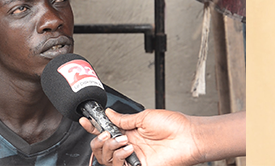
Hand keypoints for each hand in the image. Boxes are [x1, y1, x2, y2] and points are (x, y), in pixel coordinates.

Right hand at [80, 108, 202, 165]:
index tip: (86, 121)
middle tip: (106, 133)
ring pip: (107, 159)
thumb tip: (109, 113)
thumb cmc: (174, 125)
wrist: (188, 137)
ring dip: (110, 148)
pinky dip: (119, 157)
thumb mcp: (145, 117)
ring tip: (121, 140)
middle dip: (99, 140)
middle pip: (102, 148)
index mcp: (130, 132)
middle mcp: (129, 145)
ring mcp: (133, 158)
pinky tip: (127, 149)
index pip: (106, 131)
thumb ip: (124, 119)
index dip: (93, 127)